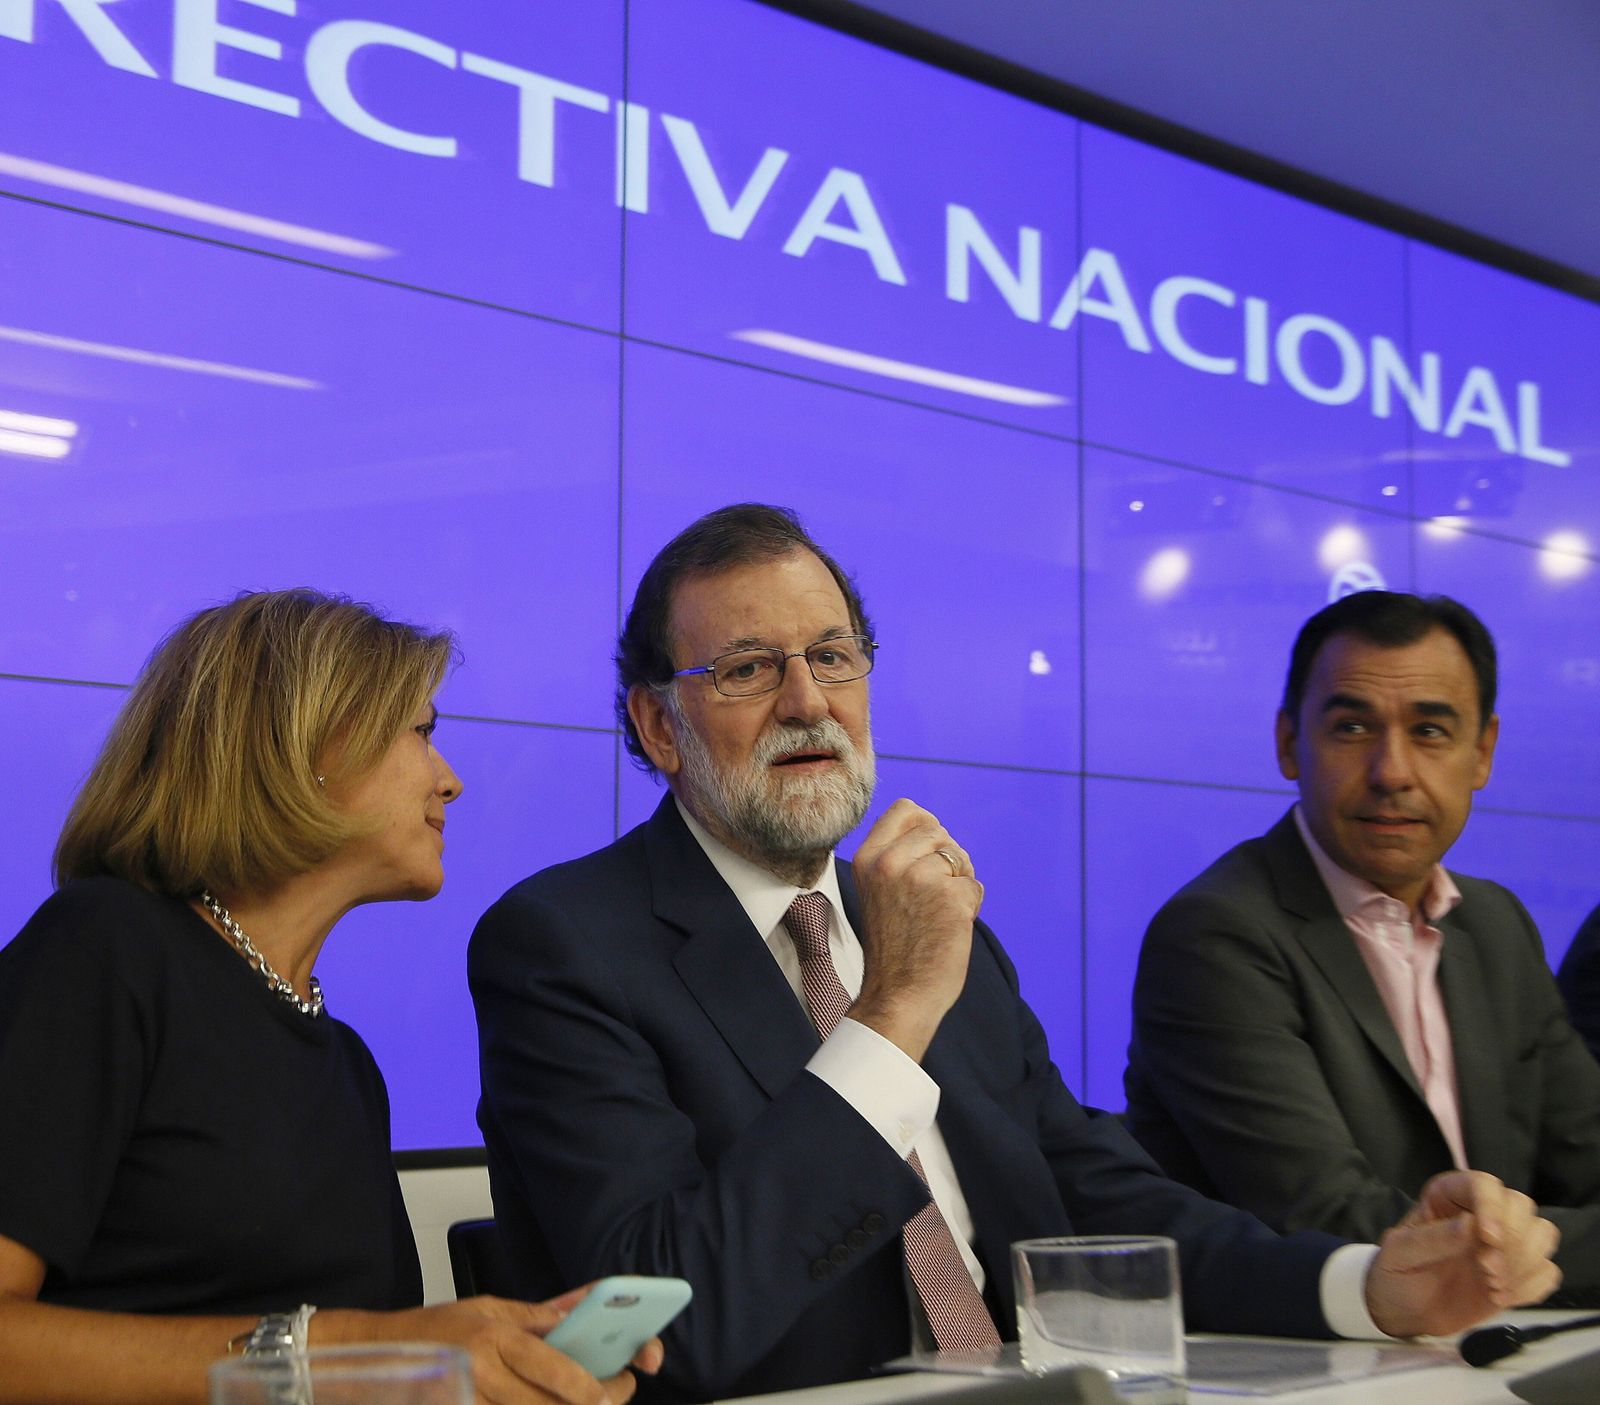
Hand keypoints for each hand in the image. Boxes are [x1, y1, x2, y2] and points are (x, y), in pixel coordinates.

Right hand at [327, 1292, 656, 1404]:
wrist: (382, 1352)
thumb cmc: (439, 1326)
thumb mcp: (488, 1307)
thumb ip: (536, 1315)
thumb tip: (579, 1311)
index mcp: (493, 1336)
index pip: (550, 1367)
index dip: (587, 1384)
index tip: (613, 1387)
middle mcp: (483, 1373)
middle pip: (546, 1403)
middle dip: (587, 1403)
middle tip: (611, 1398)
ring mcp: (470, 1400)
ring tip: (585, 1401)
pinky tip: (547, 1403)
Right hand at [850, 799, 983, 1060]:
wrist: (897, 996)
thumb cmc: (893, 945)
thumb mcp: (878, 889)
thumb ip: (897, 857)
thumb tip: (935, 830)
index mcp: (868, 858)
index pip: (907, 809)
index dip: (926, 828)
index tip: (925, 856)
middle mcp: (891, 863)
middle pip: (939, 831)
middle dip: (946, 858)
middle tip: (933, 894)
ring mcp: (922, 879)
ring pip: (960, 859)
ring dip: (959, 883)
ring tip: (938, 914)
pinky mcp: (952, 899)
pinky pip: (975, 886)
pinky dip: (970, 906)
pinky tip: (949, 929)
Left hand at [1363, 1170, 1560, 1336]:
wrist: (1407, 1310)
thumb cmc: (1397, 1273)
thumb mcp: (1400, 1254)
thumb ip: (1431, 1239)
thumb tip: (1470, 1225)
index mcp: (1449, 1195)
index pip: (1483, 1184)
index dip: (1492, 1207)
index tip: (1489, 1239)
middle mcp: (1481, 1212)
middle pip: (1521, 1205)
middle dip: (1512, 1242)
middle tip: (1488, 1271)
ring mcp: (1505, 1242)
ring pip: (1542, 1234)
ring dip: (1525, 1263)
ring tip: (1493, 1287)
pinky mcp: (1519, 1272)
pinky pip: (1547, 1271)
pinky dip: (1532, 1286)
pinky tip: (1502, 1297)